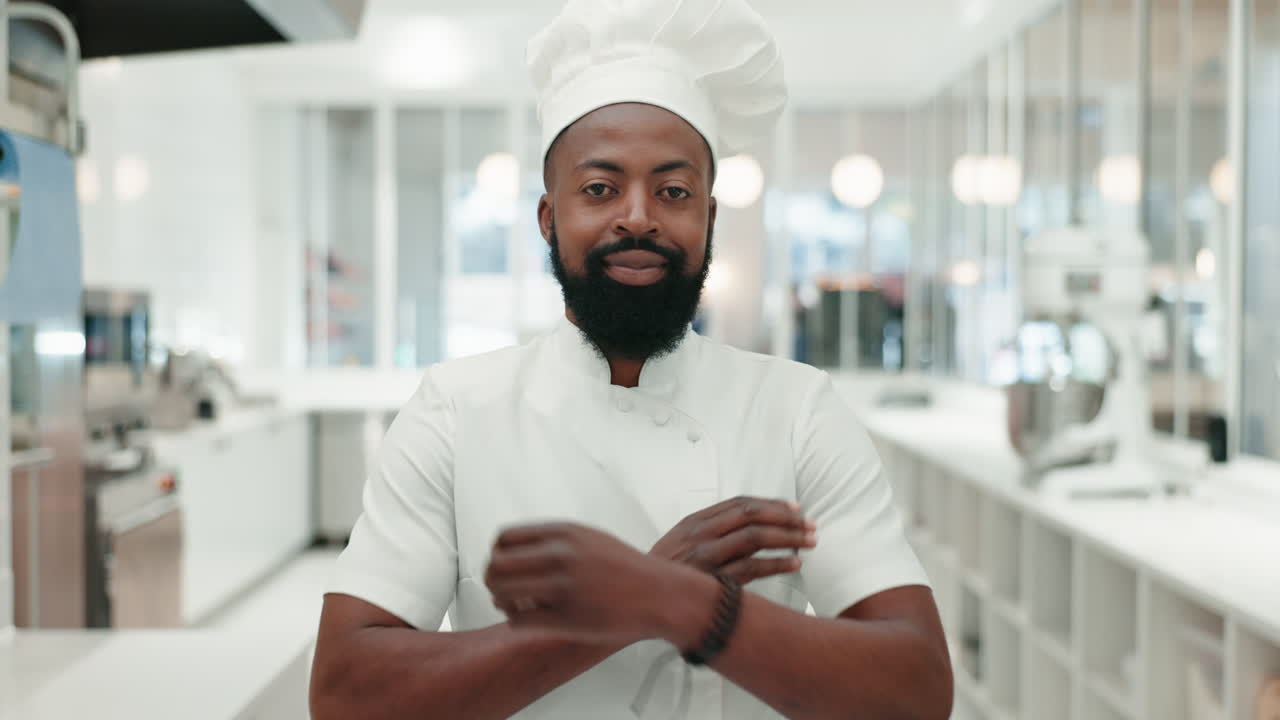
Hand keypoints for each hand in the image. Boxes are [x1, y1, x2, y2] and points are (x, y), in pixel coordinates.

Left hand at [484, 522, 671, 645]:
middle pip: (496, 565)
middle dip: (493, 579)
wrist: (660, 595)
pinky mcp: (567, 618)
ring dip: (501, 600)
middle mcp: (561, 556)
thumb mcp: (589, 537)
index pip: (504, 538)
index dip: (497, 554)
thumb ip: (553, 539)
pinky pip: (519, 620)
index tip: (503, 565)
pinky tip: (530, 618)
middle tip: (502, 588)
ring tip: (515, 604)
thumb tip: (512, 549)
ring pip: (502, 592)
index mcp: (564, 533)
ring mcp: (564, 587)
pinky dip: (516, 621)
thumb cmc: (626, 569)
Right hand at [650, 496, 816, 583]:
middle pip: (752, 515)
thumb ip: (709, 531)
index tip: (795, 508)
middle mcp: (701, 533)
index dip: (772, 503)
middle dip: (786, 517)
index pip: (741, 503)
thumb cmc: (665, 574)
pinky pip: (752, 568)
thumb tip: (748, 524)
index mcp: (695, 521)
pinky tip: (795, 564)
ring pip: (755, 536)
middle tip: (810, 524)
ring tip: (810, 541)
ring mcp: (706, 556)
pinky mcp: (712, 580)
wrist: (641, 600)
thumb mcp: (680, 543)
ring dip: (788, 537)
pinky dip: (777, 564)